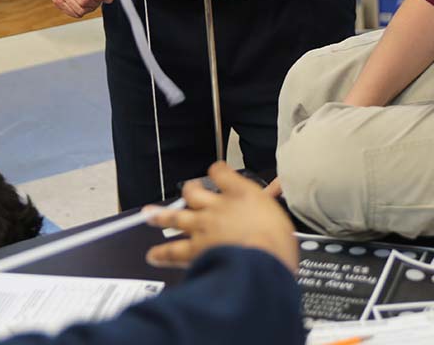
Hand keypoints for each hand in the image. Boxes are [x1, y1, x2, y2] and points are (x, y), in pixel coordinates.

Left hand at [144, 162, 298, 272]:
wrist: (260, 262)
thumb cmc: (277, 243)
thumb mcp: (282, 220)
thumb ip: (270, 212)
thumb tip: (272, 211)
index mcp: (243, 194)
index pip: (223, 174)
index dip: (217, 171)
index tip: (217, 171)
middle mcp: (218, 206)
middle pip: (195, 192)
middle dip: (190, 191)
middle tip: (189, 192)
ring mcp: (203, 226)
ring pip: (176, 217)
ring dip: (162, 216)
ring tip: (151, 215)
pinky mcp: (195, 249)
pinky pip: (173, 250)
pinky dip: (162, 253)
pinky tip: (153, 255)